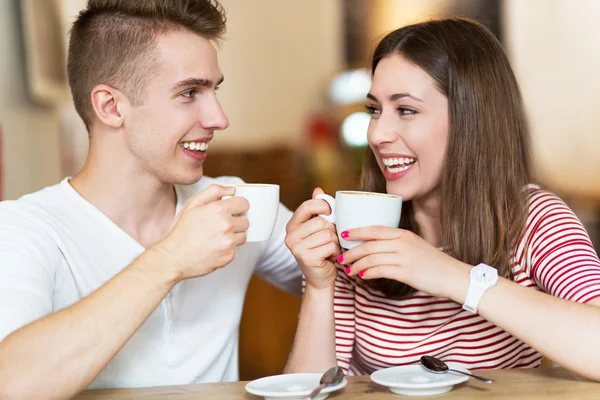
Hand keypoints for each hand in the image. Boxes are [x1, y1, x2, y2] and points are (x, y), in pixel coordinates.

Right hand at [151, 184, 249, 280]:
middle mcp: (227, 225)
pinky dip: (227, 249)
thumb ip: (213, 191)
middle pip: (246, 220)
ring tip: (216, 237)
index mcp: (219, 209)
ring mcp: (229, 242)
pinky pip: (235, 250)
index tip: (231, 210)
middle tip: (220, 226)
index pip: (244, 203)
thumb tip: (232, 190)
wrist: (173, 257)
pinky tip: (213, 248)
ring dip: (233, 236)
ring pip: (243, 236)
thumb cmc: (181, 230)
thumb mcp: (192, 204)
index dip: (237, 206)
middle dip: (235, 221)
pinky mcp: (228, 256)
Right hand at [284, 188, 340, 289]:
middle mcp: (290, 236)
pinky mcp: (307, 258)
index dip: (323, 206)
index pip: (307, 206)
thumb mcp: (318, 229)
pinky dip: (335, 252)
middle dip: (332, 231)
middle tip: (328, 240)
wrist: (320, 279)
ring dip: (334, 242)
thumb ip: (317, 210)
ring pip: (328, 234)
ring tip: (328, 249)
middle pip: (321, 222)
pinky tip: (329, 258)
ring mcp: (297, 248)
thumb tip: (318, 190)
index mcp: (292, 226)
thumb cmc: (321, 251)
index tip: (330, 212)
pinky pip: (331, 246)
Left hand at [336, 226, 469, 299]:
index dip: (357, 231)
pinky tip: (363, 276)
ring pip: (371, 258)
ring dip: (357, 264)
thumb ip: (398, 244)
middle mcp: (402, 243)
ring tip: (349, 270)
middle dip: (352, 251)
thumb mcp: (415, 246)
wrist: (454, 276)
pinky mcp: (406, 272)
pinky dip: (368, 273)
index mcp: (404, 234)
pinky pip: (380, 270)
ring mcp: (404, 257)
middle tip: (341, 257)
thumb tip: (377, 249)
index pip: (375, 229)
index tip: (344, 235)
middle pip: (369, 244)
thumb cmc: (434, 264)